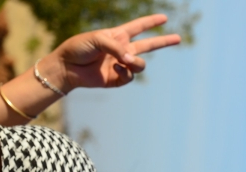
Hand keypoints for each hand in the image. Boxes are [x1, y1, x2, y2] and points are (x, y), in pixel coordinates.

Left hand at [53, 14, 180, 89]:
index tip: (163, 18)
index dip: (151, 22)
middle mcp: (121, 50)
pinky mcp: (116, 79)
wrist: (66, 67)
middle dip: (163, 42)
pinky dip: (124, 73)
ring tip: (126, 61)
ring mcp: (120, 65)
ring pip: (140, 65)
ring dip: (136, 63)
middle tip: (178, 38)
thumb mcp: (97, 39)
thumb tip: (131, 60)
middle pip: (148, 45)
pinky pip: (129, 77)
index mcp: (118, 36)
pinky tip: (114, 69)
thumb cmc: (78, 48)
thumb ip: (116, 47)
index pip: (139, 27)